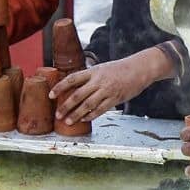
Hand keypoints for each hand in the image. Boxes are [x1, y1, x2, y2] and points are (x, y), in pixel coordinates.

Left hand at [51, 47, 172, 124]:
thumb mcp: (102, 68)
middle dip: (65, 106)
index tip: (50, 94)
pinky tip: (83, 120)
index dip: (60, 87)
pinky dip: (90, 116)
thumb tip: (75, 86)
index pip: (72, 79)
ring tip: (68, 121)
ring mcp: (107, 91)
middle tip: (58, 115)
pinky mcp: (115, 99)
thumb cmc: (119, 69)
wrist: (139, 69)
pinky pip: (100, 110)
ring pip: (87, 105)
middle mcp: (98, 81)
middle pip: (77, 95)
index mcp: (93, 71)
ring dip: (76, 114)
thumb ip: (89, 77)